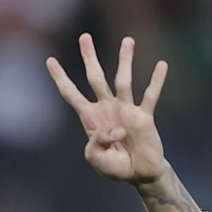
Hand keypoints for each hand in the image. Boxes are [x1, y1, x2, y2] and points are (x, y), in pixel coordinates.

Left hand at [47, 35, 168, 183]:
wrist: (140, 174)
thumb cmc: (116, 167)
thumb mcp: (96, 158)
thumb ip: (96, 143)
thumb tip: (116, 130)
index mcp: (91, 118)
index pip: (71, 94)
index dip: (60, 78)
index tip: (50, 60)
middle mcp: (107, 108)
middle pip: (95, 78)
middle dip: (90, 58)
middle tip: (84, 37)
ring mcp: (126, 110)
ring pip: (123, 80)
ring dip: (125, 61)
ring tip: (128, 40)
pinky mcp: (144, 117)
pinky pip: (150, 96)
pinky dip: (156, 82)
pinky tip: (161, 65)